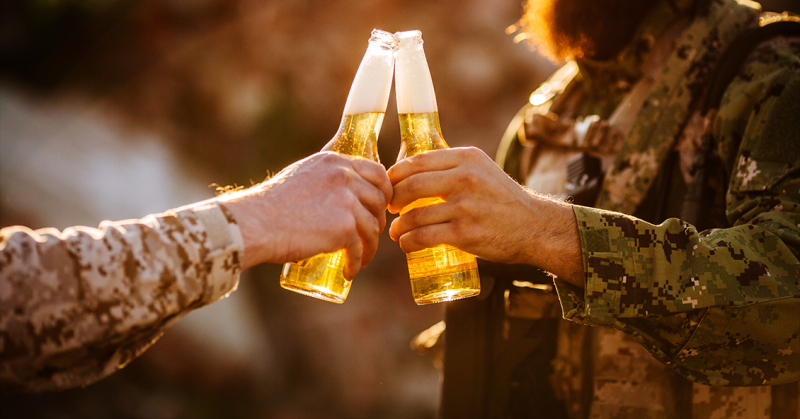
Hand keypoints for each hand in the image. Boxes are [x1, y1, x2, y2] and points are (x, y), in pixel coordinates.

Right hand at [220, 152, 391, 277]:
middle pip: (379, 200)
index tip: (380, 206)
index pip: (377, 172)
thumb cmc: (271, 203)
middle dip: (378, 219)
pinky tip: (350, 270)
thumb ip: (324, 177)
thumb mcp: (302, 174)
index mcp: (335, 161)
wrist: (256, 222)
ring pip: (372, 227)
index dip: (384, 191)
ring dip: (369, 246)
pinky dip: (356, 262)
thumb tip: (339, 191)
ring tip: (360, 257)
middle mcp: (344, 176)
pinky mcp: (344, 228)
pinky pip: (359, 248)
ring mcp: (347, 202)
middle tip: (369, 234)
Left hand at [387, 147, 583, 285]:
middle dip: (393, 199)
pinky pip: (423, 237)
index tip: (389, 185)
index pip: (418, 161)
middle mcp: (465, 178)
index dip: (396, 174)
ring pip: (414, 215)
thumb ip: (454, 168)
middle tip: (390, 207)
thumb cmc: (504, 200)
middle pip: (411, 186)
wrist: (534, 227)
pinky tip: (406, 244)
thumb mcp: (483, 171)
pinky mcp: (464, 233)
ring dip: (399, 226)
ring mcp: (464, 207)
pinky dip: (408, 242)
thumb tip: (413, 173)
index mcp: (467, 158)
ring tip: (396, 231)